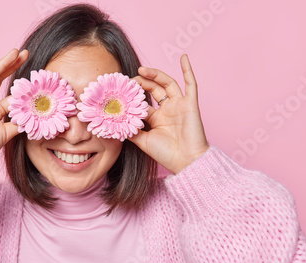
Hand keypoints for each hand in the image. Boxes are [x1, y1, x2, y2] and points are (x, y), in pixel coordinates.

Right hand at [0, 48, 28, 171]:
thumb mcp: (8, 133)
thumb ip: (19, 122)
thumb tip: (36, 115)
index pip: (11, 92)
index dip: (23, 85)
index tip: (37, 76)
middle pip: (0, 78)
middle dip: (13, 65)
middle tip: (25, 53)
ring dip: (2, 64)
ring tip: (14, 52)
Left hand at [130, 54, 208, 173]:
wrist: (186, 161)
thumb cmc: (166, 154)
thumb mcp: (143, 141)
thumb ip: (130, 131)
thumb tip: (114, 122)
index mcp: (157, 118)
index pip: (143, 102)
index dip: (133, 96)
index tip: (120, 91)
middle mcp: (168, 109)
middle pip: (154, 90)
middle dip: (141, 83)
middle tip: (129, 80)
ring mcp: (180, 105)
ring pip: (167, 84)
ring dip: (155, 75)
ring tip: (142, 69)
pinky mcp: (191, 104)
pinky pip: (191, 84)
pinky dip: (188, 70)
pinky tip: (184, 58)